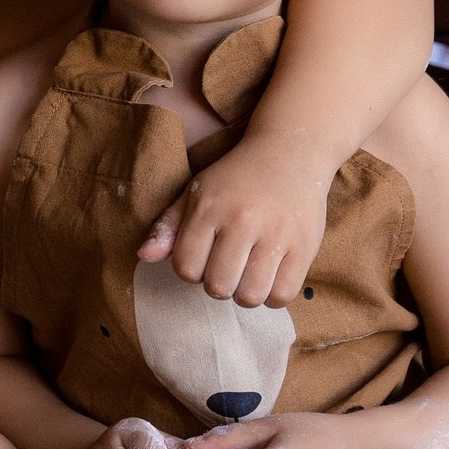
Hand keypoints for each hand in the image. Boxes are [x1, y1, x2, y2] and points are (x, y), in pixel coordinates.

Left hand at [141, 138, 332, 307]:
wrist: (292, 152)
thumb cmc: (237, 178)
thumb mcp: (197, 192)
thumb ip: (168, 226)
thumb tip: (144, 256)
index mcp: (210, 207)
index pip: (186, 268)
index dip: (191, 270)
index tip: (204, 257)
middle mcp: (242, 221)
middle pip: (217, 286)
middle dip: (218, 284)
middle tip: (227, 267)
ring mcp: (276, 235)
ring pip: (249, 296)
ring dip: (244, 293)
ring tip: (248, 274)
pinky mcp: (304, 246)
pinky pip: (282, 294)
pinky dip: (272, 295)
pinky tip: (269, 277)